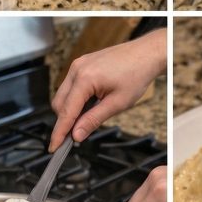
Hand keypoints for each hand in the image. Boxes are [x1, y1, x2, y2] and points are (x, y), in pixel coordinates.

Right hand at [49, 29, 166, 150]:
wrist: (146, 54)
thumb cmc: (137, 74)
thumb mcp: (117, 103)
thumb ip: (93, 120)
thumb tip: (77, 135)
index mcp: (85, 78)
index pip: (66, 112)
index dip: (59, 132)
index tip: (54, 147)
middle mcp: (77, 69)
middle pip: (59, 103)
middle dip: (65, 121)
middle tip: (76, 136)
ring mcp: (78, 64)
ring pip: (63, 94)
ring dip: (70, 110)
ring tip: (88, 118)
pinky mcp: (82, 64)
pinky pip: (71, 85)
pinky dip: (75, 99)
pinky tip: (90, 104)